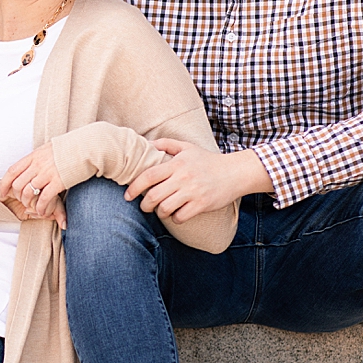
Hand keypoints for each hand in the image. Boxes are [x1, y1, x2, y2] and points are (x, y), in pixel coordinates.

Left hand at [0, 143, 67, 227]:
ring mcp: (47, 173)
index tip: (2, 193)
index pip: (12, 171)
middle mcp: (38, 165)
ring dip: (28, 203)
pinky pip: (43, 198)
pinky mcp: (58, 182)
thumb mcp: (48, 149)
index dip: (4, 184)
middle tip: (21, 201)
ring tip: (32, 206)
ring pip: (28, 192)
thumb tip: (30, 163)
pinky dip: (40, 207)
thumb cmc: (69, 149)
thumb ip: (38, 158)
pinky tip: (41, 211)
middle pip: (18, 184)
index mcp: (34, 156)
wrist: (87, 148)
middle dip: (17, 196)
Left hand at [124, 140, 272, 221]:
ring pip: (165, 208)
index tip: (128, 195)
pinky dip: (175, 218)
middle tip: (144, 206)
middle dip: (144, 205)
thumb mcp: (188, 148)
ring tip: (161, 210)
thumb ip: (167, 144)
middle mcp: (183, 178)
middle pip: (153, 195)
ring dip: (160, 212)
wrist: (235, 172)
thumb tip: (147, 144)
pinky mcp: (202, 204)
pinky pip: (181, 216)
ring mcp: (193, 192)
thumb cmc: (208, 161)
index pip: (148, 176)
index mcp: (176, 164)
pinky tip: (177, 214)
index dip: (135, 187)